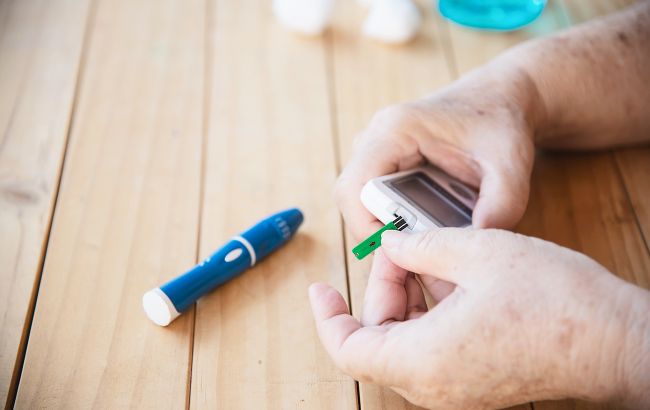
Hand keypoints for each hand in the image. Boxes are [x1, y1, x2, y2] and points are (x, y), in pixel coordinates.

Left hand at [309, 229, 649, 408]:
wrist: (618, 340)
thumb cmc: (554, 300)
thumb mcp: (476, 252)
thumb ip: (420, 246)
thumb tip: (392, 244)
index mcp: (422, 360)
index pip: (347, 349)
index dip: (325, 317)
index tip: (319, 287)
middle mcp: (433, 386)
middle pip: (377, 336)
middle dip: (383, 287)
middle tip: (403, 246)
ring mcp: (456, 387)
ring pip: (406, 339)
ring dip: (409, 295)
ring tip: (432, 254)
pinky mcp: (476, 381)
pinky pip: (434, 346)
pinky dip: (431, 310)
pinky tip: (453, 276)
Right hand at [334, 64, 540, 239]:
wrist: (499, 99)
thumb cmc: (500, 125)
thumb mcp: (510, 165)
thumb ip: (500, 206)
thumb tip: (472, 246)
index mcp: (396, 130)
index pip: (354, 190)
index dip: (369, 227)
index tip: (402, 252)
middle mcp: (375, 137)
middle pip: (352, 199)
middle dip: (378, 231)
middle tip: (415, 254)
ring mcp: (375, 148)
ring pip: (359, 201)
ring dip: (385, 225)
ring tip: (423, 242)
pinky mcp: (383, 160)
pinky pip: (372, 198)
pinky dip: (392, 218)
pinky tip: (424, 229)